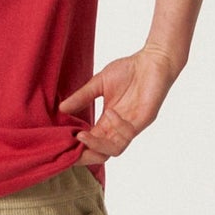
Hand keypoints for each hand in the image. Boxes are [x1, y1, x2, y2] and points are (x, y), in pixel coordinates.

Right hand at [57, 46, 181, 163]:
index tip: (63, 143)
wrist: (153, 59)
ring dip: (97, 145)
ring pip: (115, 149)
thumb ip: (82, 97)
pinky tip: (109, 112)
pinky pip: (128, 133)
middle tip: (72, 148)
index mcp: (108, 122)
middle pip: (102, 154)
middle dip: (86, 155)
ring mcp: (132, 125)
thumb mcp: (99, 83)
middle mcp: (119, 128)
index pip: (91, 143)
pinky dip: (116, 125)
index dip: (78, 147)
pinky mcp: (145, 119)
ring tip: (82, 135)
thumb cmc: (129, 70)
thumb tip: (61, 109)